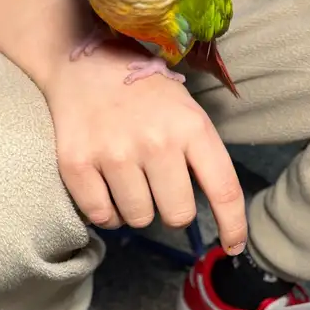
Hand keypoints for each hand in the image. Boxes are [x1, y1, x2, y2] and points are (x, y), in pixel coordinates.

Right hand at [45, 36, 246, 253]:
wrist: (84, 63)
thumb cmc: (143, 94)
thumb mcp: (186, 111)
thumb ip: (202, 156)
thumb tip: (219, 214)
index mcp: (191, 127)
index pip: (224, 190)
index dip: (233, 227)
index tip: (233, 247)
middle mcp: (156, 141)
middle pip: (177, 215)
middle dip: (172, 211)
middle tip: (159, 187)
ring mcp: (114, 153)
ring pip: (139, 219)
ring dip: (136, 209)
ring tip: (128, 179)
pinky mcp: (76, 163)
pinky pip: (101, 215)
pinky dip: (106, 212)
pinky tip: (105, 187)